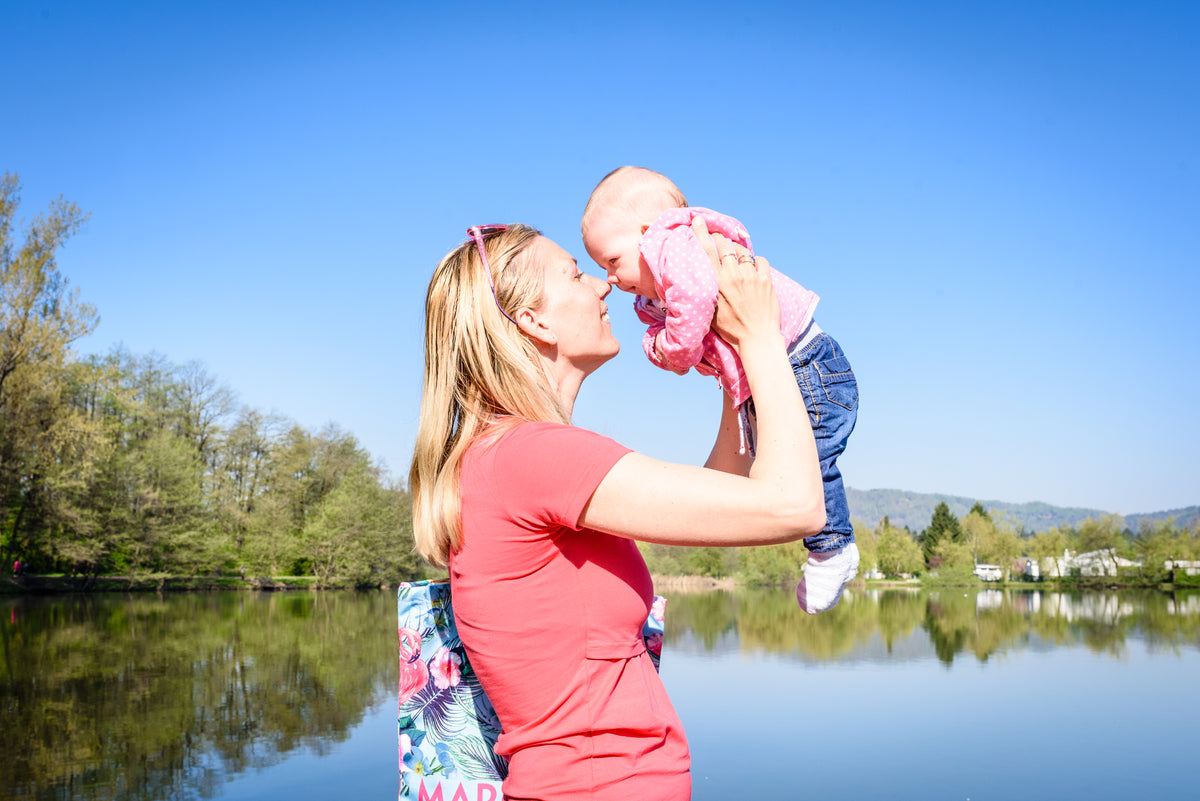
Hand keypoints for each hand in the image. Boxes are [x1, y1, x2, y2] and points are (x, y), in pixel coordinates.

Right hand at [689, 216, 779, 351]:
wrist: (757, 339)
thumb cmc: (731, 330)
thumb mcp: (710, 312)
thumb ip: (706, 292)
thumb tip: (700, 280)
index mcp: (717, 283)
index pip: (706, 251)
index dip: (701, 233)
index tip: (698, 220)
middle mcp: (734, 276)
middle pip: (724, 245)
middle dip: (720, 239)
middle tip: (718, 240)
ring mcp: (751, 277)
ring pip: (742, 251)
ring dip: (737, 250)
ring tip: (735, 256)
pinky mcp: (766, 280)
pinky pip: (760, 260)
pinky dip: (755, 261)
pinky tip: (753, 267)